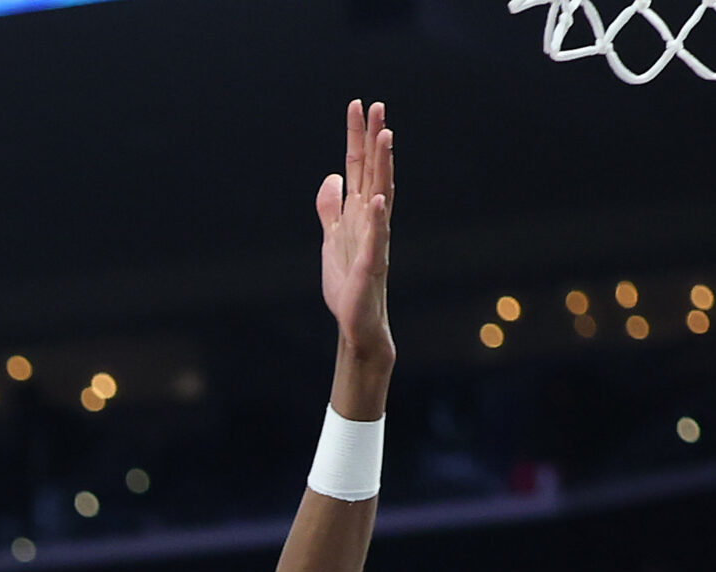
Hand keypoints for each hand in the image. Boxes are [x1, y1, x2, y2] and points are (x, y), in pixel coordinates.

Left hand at [318, 99, 393, 363]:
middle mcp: (370, 220)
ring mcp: (373, 240)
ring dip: (383, 167)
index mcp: (358, 212)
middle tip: (378, 105)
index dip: (356, 137)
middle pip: (373, 172)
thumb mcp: (332, 239)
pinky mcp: (370, 265)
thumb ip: (331, 208)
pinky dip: (378, 219)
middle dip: (374, 139)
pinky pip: (376, 239)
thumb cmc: (348, 283)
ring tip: (385, 137)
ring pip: (381, 196)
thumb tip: (331, 178)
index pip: (358, 167)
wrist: (356, 322)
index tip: (358, 105)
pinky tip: (379, 199)